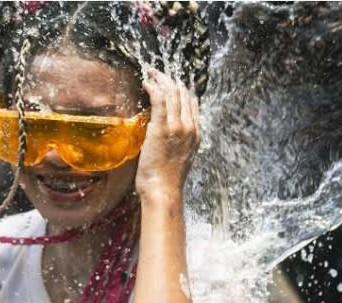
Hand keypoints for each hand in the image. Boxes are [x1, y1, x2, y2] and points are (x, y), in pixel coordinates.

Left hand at [135, 69, 201, 200]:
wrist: (163, 191)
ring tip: (150, 73)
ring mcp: (178, 127)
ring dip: (160, 80)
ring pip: (172, 94)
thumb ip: (176, 143)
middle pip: (183, 95)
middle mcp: (190, 128)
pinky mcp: (163, 129)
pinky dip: (153, 88)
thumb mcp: (178, 158)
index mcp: (195, 134)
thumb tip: (166, 136)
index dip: (181, 89)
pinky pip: (160, 101)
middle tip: (157, 73)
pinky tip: (146, 82)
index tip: (170, 82)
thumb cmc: (166, 180)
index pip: (191, 103)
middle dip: (169, 80)